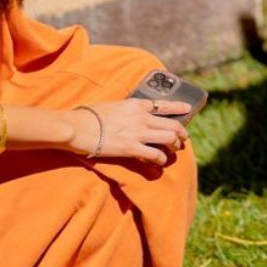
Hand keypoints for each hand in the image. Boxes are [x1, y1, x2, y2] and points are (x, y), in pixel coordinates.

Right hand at [71, 99, 191, 163]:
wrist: (78, 127)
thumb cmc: (89, 115)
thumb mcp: (112, 105)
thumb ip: (126, 110)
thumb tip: (129, 114)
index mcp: (136, 104)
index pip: (163, 105)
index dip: (178, 108)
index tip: (188, 109)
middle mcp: (141, 118)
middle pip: (172, 125)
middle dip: (181, 133)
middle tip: (183, 139)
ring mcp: (138, 133)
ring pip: (169, 139)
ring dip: (174, 146)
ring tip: (174, 151)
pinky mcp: (132, 149)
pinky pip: (155, 154)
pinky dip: (160, 159)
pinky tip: (160, 161)